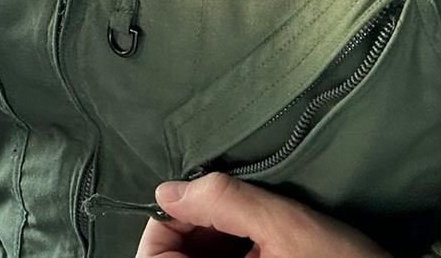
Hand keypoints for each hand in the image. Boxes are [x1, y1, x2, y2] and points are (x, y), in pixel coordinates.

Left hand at [135, 173, 391, 257]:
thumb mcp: (285, 225)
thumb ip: (223, 201)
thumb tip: (169, 190)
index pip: (154, 256)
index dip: (168, 222)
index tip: (198, 199)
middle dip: (196, 229)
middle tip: (233, 208)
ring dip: (216, 242)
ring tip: (254, 225)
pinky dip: (235, 254)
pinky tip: (261, 243)